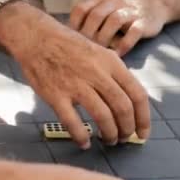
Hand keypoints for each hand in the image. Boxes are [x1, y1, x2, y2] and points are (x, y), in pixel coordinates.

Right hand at [0, 3, 150, 147]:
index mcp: (111, 62)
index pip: (137, 94)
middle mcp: (97, 73)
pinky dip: (81, 137)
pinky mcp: (55, 95)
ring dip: (109, 134)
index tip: (143, 133)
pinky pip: (72, 122)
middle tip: (123, 138)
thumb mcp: (99, 52)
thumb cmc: (68, 46)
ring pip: (103, 116)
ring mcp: (75, 84)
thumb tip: (129, 100)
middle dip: (127, 129)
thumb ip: (114, 74)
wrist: (36, 37)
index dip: (143, 118)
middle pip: (123, 108)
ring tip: (108, 140)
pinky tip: (84, 143)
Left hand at [70, 0, 171, 55]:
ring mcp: (130, 10)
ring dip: (104, 39)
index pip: (81, 9)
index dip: (73, 26)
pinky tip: (117, 55)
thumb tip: (66, 40)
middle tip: (83, 52)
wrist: (154, 5)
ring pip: (114, 21)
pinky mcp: (144, 21)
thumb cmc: (122, 13)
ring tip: (100, 54)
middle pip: (95, 15)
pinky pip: (133, 32)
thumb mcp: (104, 10)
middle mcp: (114, 2)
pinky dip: (124, 44)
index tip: (71, 42)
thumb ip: (88, 20)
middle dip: (87, 35)